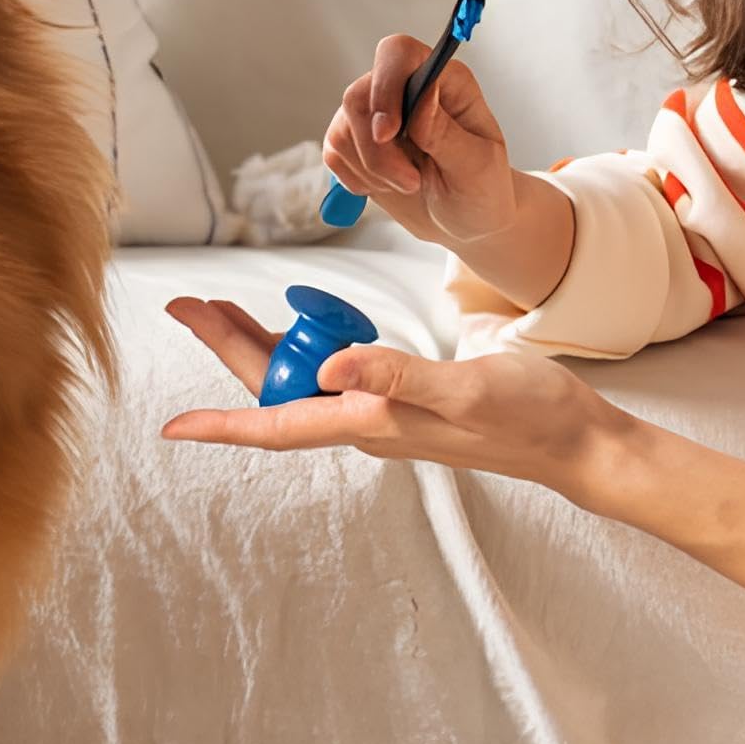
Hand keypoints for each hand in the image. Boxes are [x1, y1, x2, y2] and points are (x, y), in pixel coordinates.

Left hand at [160, 296, 624, 501]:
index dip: (221, 424)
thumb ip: (395, 376)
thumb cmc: (526, 415)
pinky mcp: (402, 400)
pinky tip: (303, 321)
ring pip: (302, 379)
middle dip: (227, 348)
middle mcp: (366, 423)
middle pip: (278, 390)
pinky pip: (336, 372)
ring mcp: (383, 414)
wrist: (574, 439)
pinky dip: (308, 341)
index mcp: (371, 423)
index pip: (278, 426)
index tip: (170, 427)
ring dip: (260, 343)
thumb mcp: (462, 387)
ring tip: (221, 307)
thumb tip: (327, 367)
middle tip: (185, 304)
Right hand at [323, 40, 518, 251]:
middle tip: (410, 183)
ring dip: (372, 169)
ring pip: (343, 128)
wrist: (465, 221)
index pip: (399, 53)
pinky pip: (334, 152)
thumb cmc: (481, 191)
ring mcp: (377, 112)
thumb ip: (446, 132)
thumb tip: (423, 97)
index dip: (385, 85)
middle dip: (378, 151)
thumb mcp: (477, 167)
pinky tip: (386, 187)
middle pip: (359, 96)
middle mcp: (407, 88)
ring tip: (408, 186)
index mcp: (444, 82)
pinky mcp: (357, 140)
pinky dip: (357, 178)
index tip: (387, 134)